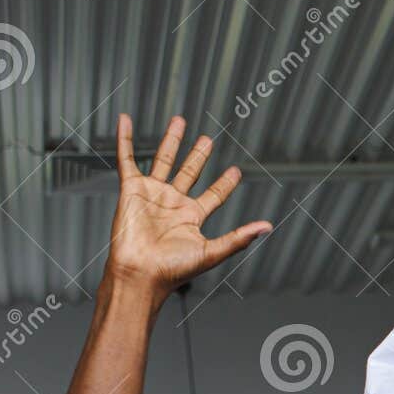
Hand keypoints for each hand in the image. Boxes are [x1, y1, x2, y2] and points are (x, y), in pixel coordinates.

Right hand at [105, 114, 271, 299]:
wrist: (140, 273)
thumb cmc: (174, 269)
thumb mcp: (213, 252)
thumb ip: (240, 237)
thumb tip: (268, 226)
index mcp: (193, 217)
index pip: (214, 194)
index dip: (225, 183)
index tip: (236, 171)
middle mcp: (174, 203)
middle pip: (190, 172)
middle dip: (199, 155)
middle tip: (208, 139)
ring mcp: (153, 194)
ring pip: (163, 160)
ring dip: (171, 141)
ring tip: (180, 121)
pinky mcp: (131, 189)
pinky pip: (127, 158)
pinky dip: (125, 139)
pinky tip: (126, 120)